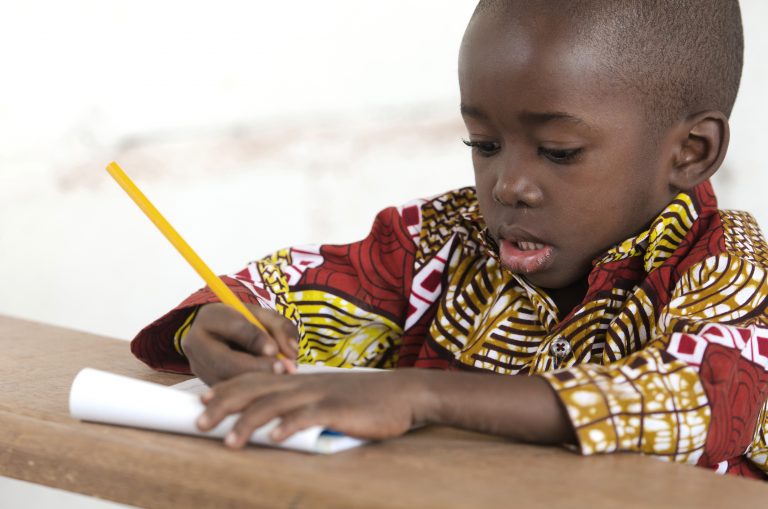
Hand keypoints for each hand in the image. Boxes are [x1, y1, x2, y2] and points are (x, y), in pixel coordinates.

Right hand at [183, 303, 298, 384]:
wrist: (223, 334)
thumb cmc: (246, 323)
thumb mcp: (264, 317)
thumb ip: (281, 328)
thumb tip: (292, 353)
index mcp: (210, 318)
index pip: (234, 328)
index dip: (255, 340)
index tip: (274, 350)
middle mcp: (196, 343)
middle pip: (224, 361)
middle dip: (256, 367)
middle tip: (282, 369)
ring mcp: (198, 367)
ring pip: (227, 381)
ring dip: (256, 383)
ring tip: (281, 378)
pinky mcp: (205, 384)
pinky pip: (228, 393)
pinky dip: (250, 391)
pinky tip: (269, 387)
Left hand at [196, 370, 429, 447]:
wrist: (402, 393)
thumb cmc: (365, 399)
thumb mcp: (328, 396)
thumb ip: (303, 404)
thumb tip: (277, 422)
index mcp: (300, 380)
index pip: (255, 379)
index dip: (227, 389)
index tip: (203, 401)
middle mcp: (304, 383)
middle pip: (255, 390)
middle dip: (225, 405)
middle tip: (199, 422)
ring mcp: (320, 395)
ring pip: (275, 403)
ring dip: (249, 422)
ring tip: (229, 441)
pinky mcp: (337, 409)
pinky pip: (308, 416)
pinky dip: (288, 426)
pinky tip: (273, 438)